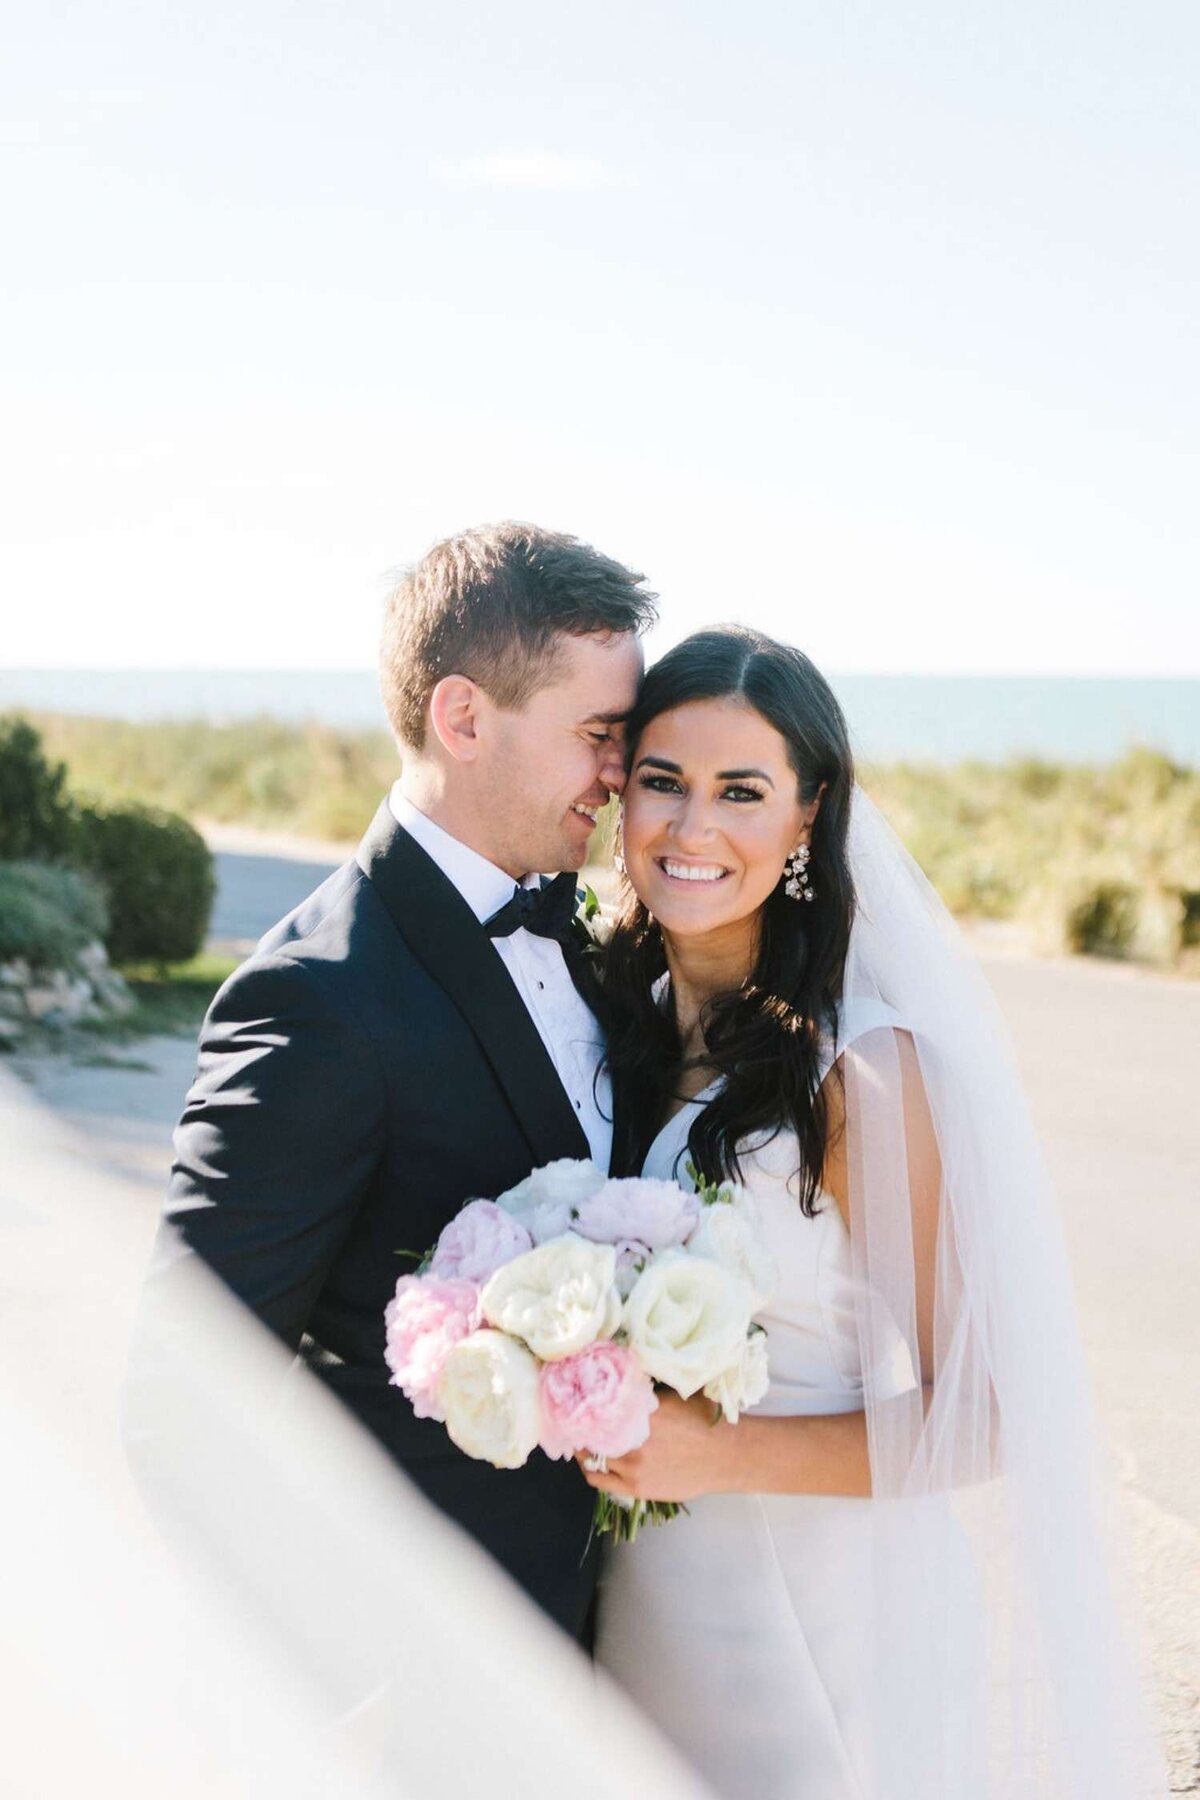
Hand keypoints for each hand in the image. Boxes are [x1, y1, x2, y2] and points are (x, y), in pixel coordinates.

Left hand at [576, 1390, 736, 1502]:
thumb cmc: (703, 1421)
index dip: (583, 1404)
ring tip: (581, 1440)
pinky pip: (600, 1480)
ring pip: (591, 1457)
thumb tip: (618, 1375)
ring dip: (583, 1448)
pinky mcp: (637, 1488)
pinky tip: (590, 1462)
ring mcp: (633, 1467)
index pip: (598, 1407)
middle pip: (590, 1433)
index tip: (576, 1400)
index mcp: (641, 1413)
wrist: (725, 1456)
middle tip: (574, 1420)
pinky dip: (591, 1470)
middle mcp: (633, 1441)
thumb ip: (645, 1390)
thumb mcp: (675, 1394)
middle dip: (580, 1426)